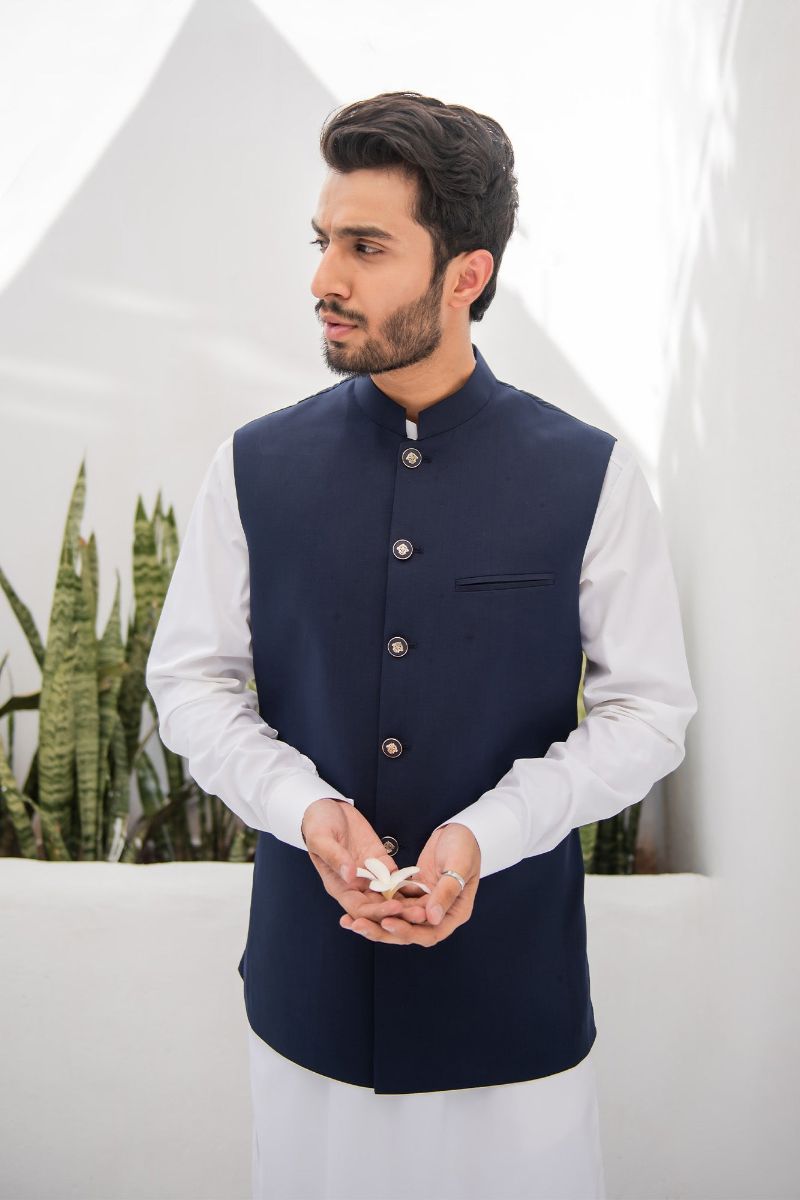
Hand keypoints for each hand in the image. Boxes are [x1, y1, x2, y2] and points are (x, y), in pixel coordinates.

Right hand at [301, 798, 431, 932]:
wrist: (326, 807)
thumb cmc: (317, 824)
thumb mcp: (321, 838)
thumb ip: (335, 857)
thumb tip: (350, 876)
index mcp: (339, 886)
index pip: (359, 908)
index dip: (377, 911)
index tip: (394, 907)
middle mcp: (356, 886)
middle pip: (378, 907)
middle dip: (398, 913)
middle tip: (419, 915)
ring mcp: (370, 875)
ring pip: (390, 896)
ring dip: (407, 903)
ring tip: (426, 907)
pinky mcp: (381, 861)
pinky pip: (396, 877)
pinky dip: (409, 884)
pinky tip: (425, 888)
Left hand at [339, 822, 480, 946]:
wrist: (461, 829)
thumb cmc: (465, 846)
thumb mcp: (458, 865)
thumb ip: (446, 891)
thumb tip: (431, 918)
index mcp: (455, 913)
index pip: (429, 933)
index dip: (407, 931)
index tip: (386, 922)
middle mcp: (439, 913)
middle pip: (409, 930)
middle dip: (382, 930)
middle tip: (358, 925)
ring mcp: (425, 904)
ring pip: (399, 918)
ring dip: (376, 920)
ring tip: (350, 920)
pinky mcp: (414, 892)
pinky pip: (394, 902)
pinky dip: (378, 903)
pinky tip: (358, 902)